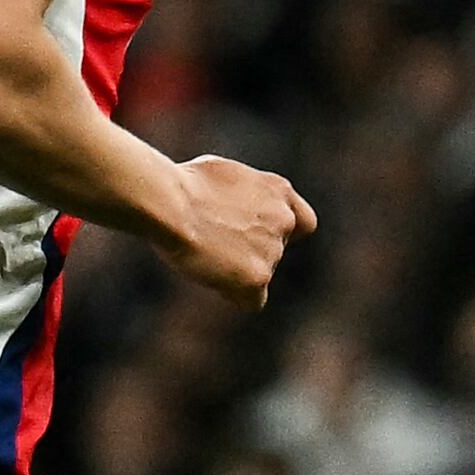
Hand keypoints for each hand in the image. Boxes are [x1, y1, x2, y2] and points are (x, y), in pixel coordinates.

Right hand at [161, 155, 316, 302]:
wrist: (171, 204)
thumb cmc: (183, 185)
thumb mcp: (222, 174)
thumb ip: (242, 195)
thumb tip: (233, 206)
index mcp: (277, 190)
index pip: (303, 222)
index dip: (283, 233)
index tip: (258, 236)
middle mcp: (283, 219)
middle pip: (275, 251)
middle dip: (250, 253)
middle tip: (214, 245)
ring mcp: (273, 249)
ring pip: (261, 274)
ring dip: (238, 271)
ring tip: (204, 254)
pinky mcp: (258, 277)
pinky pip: (252, 301)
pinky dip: (234, 295)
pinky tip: (210, 278)